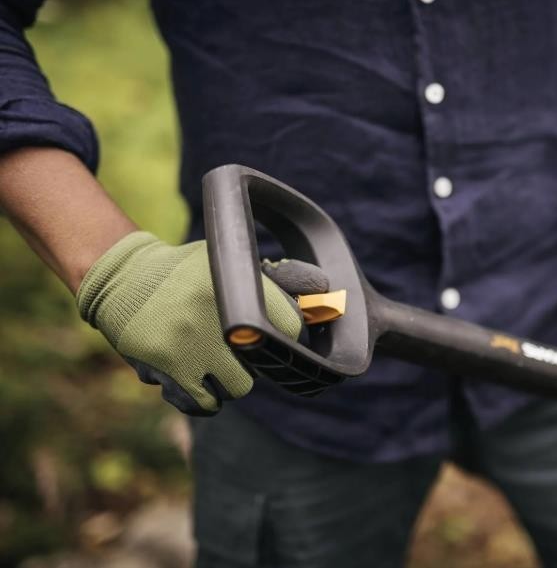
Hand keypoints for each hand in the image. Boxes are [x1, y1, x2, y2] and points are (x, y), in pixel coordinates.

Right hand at [76, 231, 327, 414]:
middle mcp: (218, 315)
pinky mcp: (169, 368)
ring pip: (238, 388)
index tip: (275, 334)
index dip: (287, 333)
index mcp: (236, 285)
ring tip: (212, 361)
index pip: (292, 325)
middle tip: (234, 348)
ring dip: (229, 381)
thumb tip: (323, 291)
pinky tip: (197, 379)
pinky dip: (206, 398)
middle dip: (252, 362)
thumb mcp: (227, 263)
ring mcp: (193, 344)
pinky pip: (206, 404)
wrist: (123, 280)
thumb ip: (275, 280)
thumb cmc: (186, 272)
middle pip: (264, 366)